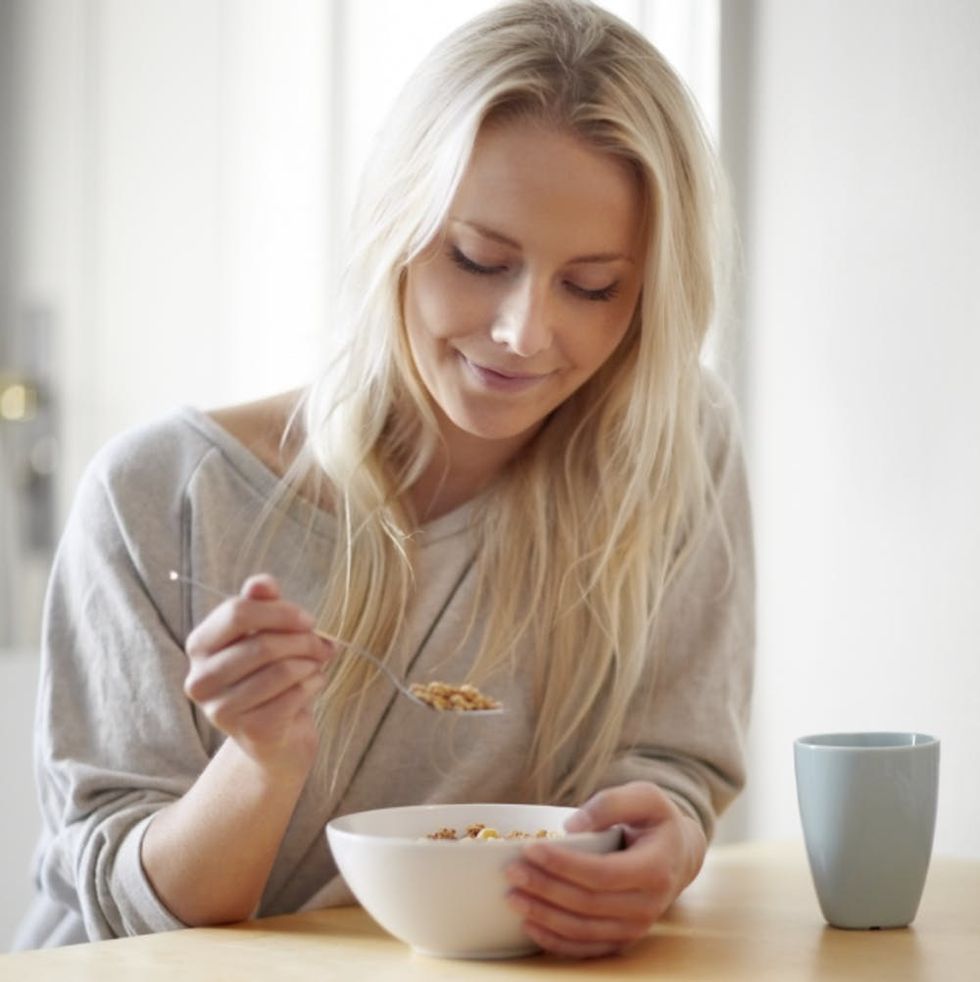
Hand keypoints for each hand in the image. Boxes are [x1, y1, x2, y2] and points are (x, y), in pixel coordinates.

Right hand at [183, 574, 332, 774]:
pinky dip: (313, 684)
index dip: (280, 612)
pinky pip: (293, 696)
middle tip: (323, 645)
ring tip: (317, 663)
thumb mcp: (267, 631)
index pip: (237, 613)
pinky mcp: (248, 731)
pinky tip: (314, 684)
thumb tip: (262, 583)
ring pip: (281, 671)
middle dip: (304, 641)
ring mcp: (220, 710)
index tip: (309, 619)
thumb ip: (262, 603)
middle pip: (262, 644)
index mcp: (200, 645)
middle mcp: (201, 679)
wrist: (277, 731)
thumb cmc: (270, 671)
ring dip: (311, 663)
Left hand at [504, 780, 706, 957]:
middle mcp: (648, 905)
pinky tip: (530, 927)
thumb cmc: (656, 820)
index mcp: (654, 869)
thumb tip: (572, 826)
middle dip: (545, 889)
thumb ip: (610, 804)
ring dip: (544, 917)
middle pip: (588, 904)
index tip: (530, 849)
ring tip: (513, 898)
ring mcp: (636, 927)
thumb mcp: (644, 796)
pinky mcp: (624, 939)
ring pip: (583, 931)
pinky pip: (587, 948)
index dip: (563, 865)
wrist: (679, 854)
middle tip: (511, 872)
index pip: (602, 873)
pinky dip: (556, 942)